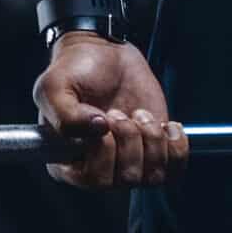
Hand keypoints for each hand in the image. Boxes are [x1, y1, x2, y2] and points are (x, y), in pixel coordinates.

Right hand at [31, 34, 188, 189]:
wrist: (103, 52)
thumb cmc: (73, 70)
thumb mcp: (54, 87)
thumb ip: (65, 115)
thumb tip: (98, 129)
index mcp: (68, 162)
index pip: (93, 180)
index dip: (105, 150)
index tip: (103, 117)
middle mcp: (98, 168)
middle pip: (126, 179)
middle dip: (129, 139)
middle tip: (119, 111)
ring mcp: (128, 162)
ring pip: (153, 177)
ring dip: (152, 140)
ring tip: (139, 114)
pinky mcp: (154, 152)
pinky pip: (175, 170)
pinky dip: (177, 147)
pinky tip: (166, 125)